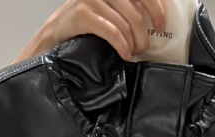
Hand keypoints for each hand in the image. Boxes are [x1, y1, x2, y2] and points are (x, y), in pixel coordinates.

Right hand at [14, 0, 167, 63]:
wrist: (53, 36)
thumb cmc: (83, 27)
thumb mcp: (108, 13)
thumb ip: (126, 11)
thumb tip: (152, 21)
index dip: (156, 9)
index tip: (161, 25)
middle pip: (136, 12)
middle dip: (144, 34)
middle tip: (143, 48)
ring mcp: (91, 0)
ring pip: (125, 24)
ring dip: (133, 43)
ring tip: (132, 53)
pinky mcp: (82, 14)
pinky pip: (112, 32)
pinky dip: (122, 45)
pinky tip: (124, 54)